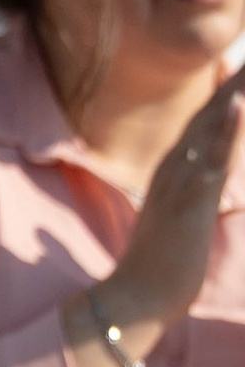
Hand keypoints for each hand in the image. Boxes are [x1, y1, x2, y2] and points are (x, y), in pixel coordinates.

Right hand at [99, 67, 244, 353]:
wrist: (133, 302)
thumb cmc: (155, 269)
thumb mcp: (175, 223)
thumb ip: (184, 197)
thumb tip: (195, 186)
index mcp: (173, 171)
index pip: (205, 120)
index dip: (228, 90)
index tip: (241, 64)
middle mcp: (175, 168)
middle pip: (212, 111)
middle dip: (238, 78)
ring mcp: (180, 183)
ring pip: (213, 125)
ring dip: (236, 91)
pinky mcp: (188, 203)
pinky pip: (212, 161)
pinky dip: (226, 131)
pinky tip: (238, 104)